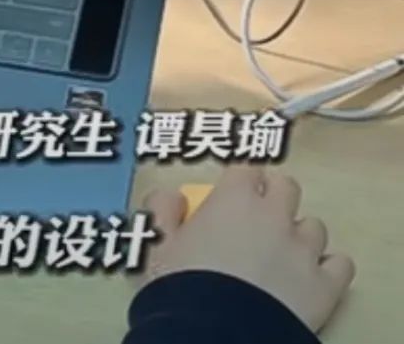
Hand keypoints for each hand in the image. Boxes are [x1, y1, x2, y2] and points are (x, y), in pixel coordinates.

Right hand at [137, 164, 355, 333]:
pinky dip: (328, 268)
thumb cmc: (182, 285)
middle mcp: (274, 214)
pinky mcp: (325, 286)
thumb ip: (161, 210)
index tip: (231, 197)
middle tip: (259, 218)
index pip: (246, 170)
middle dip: (275, 198)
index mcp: (234, 198)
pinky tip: (312, 277)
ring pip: (314, 226)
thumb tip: (173, 197)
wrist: (219, 334)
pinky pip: (340, 264)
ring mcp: (304, 250)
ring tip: (283, 254)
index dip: (239, 183)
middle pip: (287, 187)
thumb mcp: (156, 244)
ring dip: (299, 235)